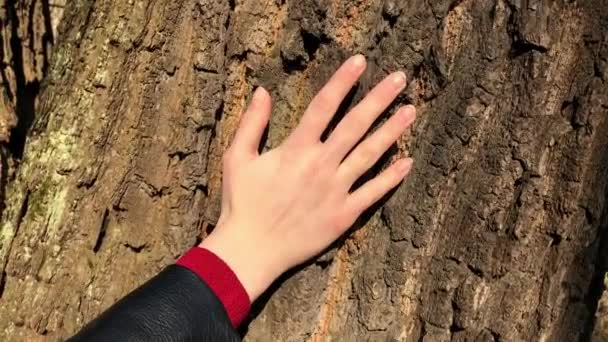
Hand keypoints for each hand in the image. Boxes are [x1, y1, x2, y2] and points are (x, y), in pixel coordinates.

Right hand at [200, 55, 415, 300]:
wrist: (251, 250)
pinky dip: (391, 178)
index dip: (342, 81)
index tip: (360, 61)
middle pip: (355, 125)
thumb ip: (251, 123)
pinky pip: (373, 193)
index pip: (323, 106)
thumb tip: (262, 91)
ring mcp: (336, 190)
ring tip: (411, 111)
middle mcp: (320, 165)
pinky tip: (407, 162)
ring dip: (392, 131)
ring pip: (370, 154)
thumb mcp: (237, 158)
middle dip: (378, 98)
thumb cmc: (241, 204)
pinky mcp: (344, 215)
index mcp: (296, 149)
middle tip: (399, 78)